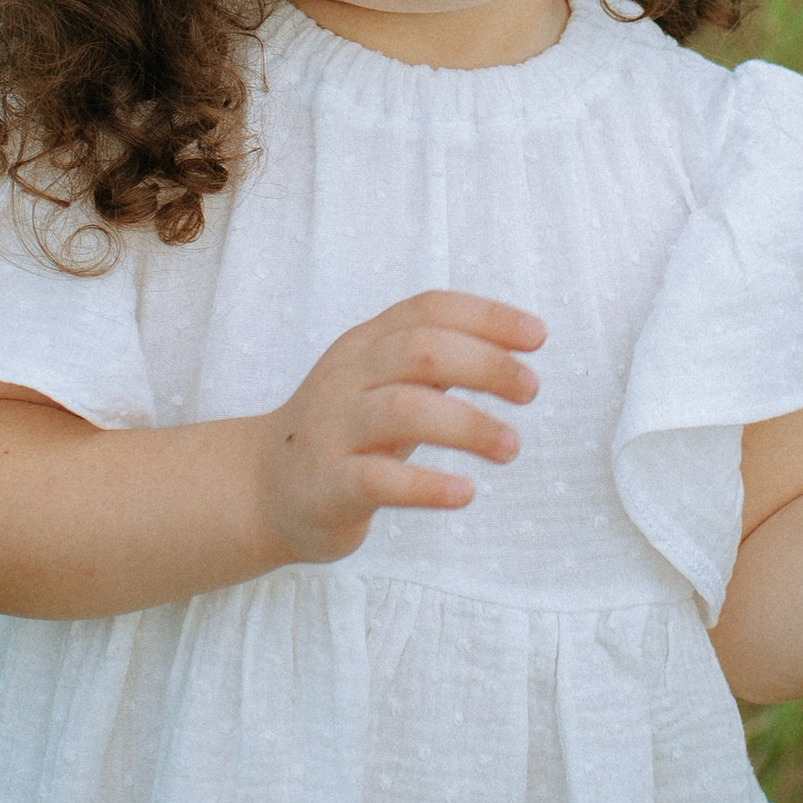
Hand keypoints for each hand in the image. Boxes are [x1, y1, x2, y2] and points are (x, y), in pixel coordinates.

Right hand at [257, 291, 542, 563]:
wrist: (264, 488)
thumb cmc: (347, 431)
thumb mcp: (383, 382)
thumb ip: (434, 361)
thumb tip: (513, 348)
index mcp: (366, 344)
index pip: (428, 309)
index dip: (487, 316)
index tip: (538, 336)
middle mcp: (347, 377)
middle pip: (420, 350)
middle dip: (486, 365)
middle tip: (531, 390)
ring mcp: (333, 429)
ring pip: (404, 409)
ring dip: (469, 425)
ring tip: (511, 446)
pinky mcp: (327, 484)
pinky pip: (379, 479)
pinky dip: (428, 485)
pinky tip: (465, 493)